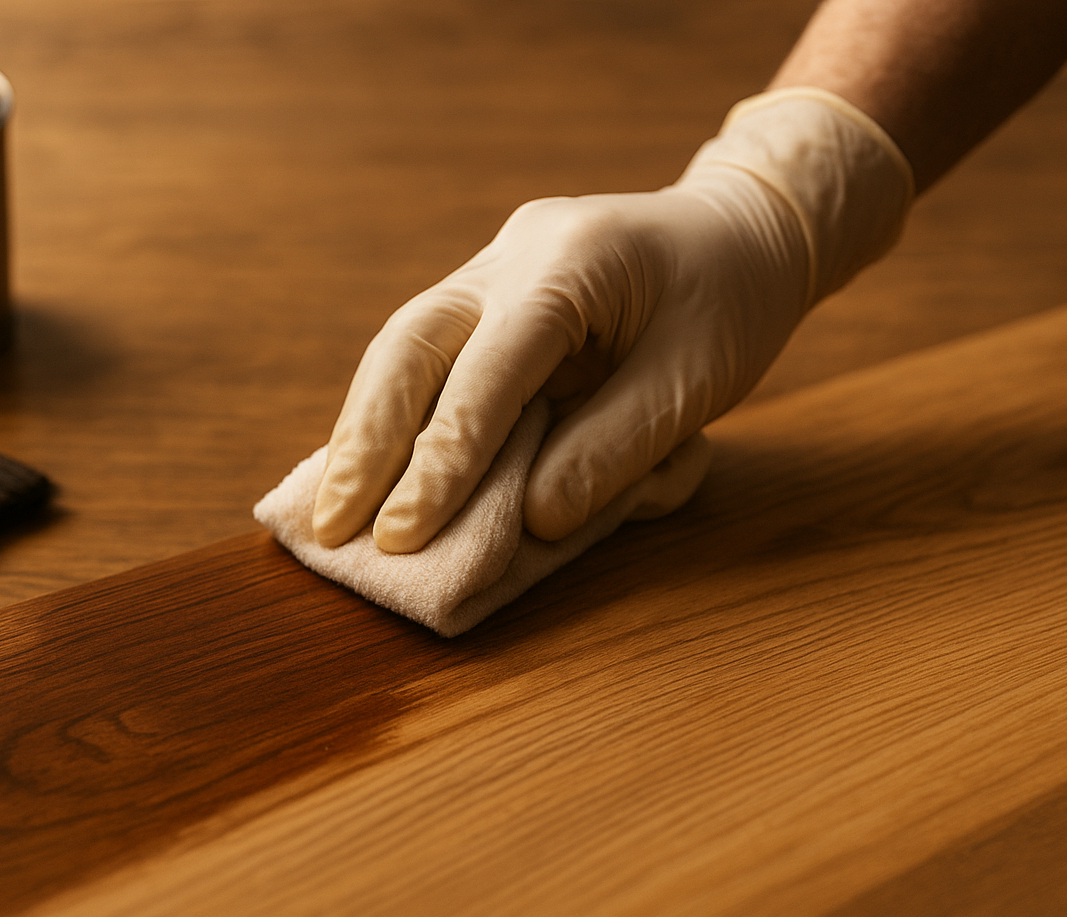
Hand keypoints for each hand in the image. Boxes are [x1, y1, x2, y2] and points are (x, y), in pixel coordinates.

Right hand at [312, 88, 912, 552]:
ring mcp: (489, 266)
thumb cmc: (728, 306)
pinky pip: (422, 353)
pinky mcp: (483, 292)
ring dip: (362, 431)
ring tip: (328, 510)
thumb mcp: (694, 385)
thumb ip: (613, 451)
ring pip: (401, 345)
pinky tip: (365, 467)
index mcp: (572, 264)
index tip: (405, 537)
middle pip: (411, 344)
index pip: (490, 371)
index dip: (443, 461)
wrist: (738, 230)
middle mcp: (511, 255)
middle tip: (330, 527)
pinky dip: (390, 415)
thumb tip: (531, 521)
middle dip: (366, 442)